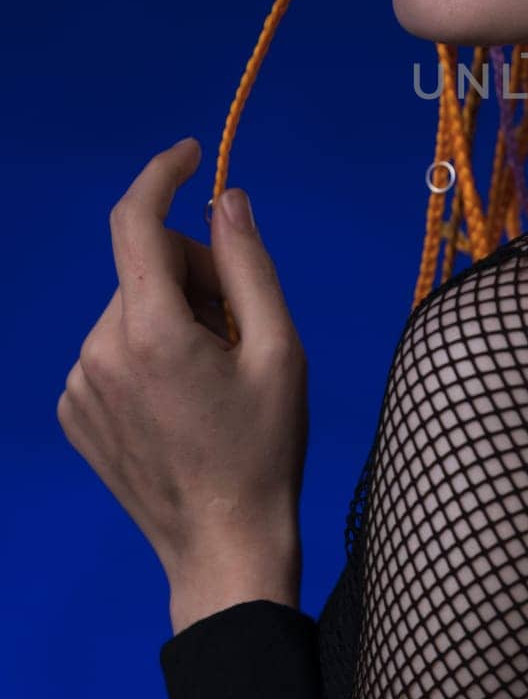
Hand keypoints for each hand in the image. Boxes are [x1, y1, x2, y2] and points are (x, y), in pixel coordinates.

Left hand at [57, 138, 308, 586]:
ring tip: (217, 374)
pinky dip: (151, 350)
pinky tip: (185, 398)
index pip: (136, 222)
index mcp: (151, 331)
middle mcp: (100, 350)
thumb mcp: (281, 349)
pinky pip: (114, 347)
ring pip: (132, 308)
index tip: (193, 153)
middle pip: (148, 268)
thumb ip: (249, 264)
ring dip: (176, 316)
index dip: (163, 175)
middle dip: (198, 276)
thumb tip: (226, 200)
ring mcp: (80, 385)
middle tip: (246, 328)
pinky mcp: (74, 411)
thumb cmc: (265, 447)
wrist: (222, 545)